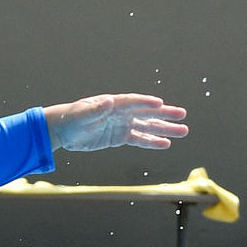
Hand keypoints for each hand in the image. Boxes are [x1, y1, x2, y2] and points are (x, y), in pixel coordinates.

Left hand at [41, 95, 190, 152]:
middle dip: (165, 114)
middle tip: (182, 115)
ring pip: (147, 127)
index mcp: (112, 103)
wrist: (64, 130)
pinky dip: (152, 143)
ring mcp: (122, 125)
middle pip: (146, 113)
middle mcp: (121, 112)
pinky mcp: (120, 137)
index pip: (133, 102)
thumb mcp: (81, 115)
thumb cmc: (71, 118)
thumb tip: (108, 102)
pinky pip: (139, 140)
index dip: (146, 103)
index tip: (160, 104)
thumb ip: (95, 110)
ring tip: (182, 131)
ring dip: (164, 130)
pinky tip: (166, 144)